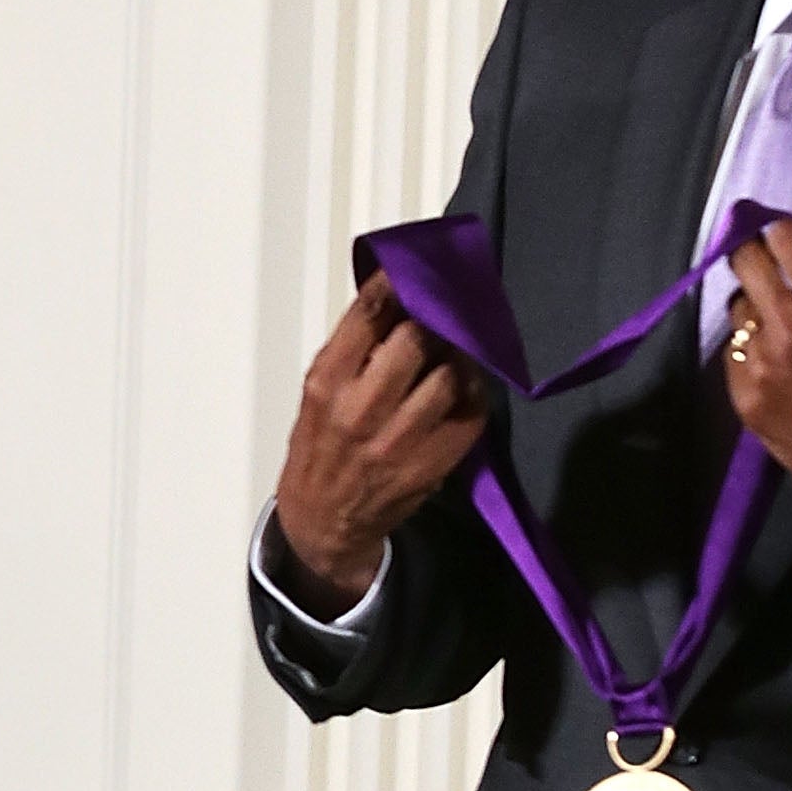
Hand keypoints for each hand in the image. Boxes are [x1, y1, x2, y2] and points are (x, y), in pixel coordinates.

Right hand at [270, 273, 490, 617]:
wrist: (323, 519)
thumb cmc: (320, 446)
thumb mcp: (318, 393)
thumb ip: (353, 350)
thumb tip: (398, 299)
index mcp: (327, 383)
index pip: (368, 315)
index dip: (396, 285)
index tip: (411, 271)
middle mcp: (361, 409)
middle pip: (416, 339)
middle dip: (432, 319)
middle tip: (442, 310)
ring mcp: (400, 439)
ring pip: (451, 374)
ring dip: (458, 354)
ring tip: (456, 347)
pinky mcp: (433, 462)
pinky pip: (470, 411)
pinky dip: (473, 390)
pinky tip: (464, 384)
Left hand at [723, 218, 791, 575]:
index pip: (784, 238)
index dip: (779, 229)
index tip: (778, 232)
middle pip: (746, 262)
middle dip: (755, 256)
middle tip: (764, 263)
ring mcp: (762, 366)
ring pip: (736, 309)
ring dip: (753, 309)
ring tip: (781, 329)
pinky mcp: (745, 398)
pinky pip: (732, 353)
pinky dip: (748, 350)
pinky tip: (775, 365)